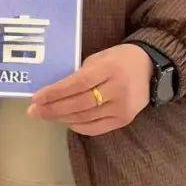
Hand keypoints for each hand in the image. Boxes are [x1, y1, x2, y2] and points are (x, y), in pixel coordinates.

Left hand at [27, 44, 152, 135]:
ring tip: (45, 115)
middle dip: (53, 109)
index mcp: (109, 68)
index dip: (55, 92)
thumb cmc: (119, 59)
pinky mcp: (125, 120)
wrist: (151, 68)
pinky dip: (78, 126)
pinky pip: (97, 128)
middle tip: (34, 111)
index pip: (77, 83)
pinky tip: (65, 121)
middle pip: (79, 104)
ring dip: (62, 118)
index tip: (36, 98)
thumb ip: (80, 73)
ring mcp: (122, 107)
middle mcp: (118, 89)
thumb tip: (54, 91)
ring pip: (86, 118)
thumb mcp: (100, 58)